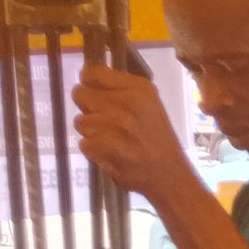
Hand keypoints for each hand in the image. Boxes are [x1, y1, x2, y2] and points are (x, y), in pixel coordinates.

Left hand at [73, 64, 194, 202]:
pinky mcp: (109, 147)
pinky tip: (113, 155)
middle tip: (106, 122)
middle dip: (88, 109)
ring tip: (113, 141)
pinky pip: (84, 144)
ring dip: (92, 134)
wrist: (169, 175)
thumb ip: (119, 89)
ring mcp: (118, 125)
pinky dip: (95, 152)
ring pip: (80, 122)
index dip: (89, 85)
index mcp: (138, 88)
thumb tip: (86, 80)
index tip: (97, 97)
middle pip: (80, 94)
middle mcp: (128, 102)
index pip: (91, 74)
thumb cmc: (155, 137)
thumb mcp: (148, 103)